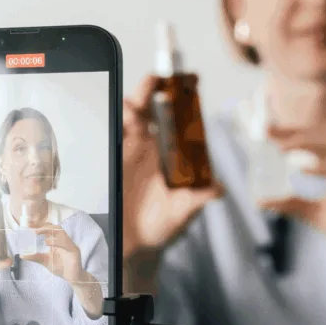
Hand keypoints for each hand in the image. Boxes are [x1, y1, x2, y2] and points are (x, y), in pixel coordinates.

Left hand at [20, 222, 84, 283]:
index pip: (49, 229)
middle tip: (32, 227)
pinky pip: (67, 243)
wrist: (72, 278)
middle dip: (43, 225)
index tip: (29, 224)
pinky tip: (48, 243)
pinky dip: (57, 242)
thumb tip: (22, 255)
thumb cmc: (61, 268)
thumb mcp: (45, 261)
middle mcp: (63, 241)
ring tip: (37, 232)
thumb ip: (35, 257)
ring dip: (49, 230)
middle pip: (55, 227)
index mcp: (56, 241)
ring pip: (61, 232)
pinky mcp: (74, 251)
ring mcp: (69, 245)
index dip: (40, 225)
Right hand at [122, 74, 223, 259]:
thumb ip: (198, 199)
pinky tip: (109, 114)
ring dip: (130, 102)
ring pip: (126, 117)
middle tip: (157, 79)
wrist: (131, 246)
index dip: (182, 98)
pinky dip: (106, 121)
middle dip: (152, 89)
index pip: (177, 119)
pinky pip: (105, 134)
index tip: (190, 80)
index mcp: (171, 154)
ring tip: (134, 98)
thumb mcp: (182, 212)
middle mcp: (149, 147)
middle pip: (150, 109)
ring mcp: (127, 152)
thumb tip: (219, 189)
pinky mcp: (107, 160)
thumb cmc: (161, 226)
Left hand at [258, 125, 325, 270]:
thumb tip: (260, 201)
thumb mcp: (315, 215)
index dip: (294, 134)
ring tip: (284, 147)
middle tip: (272, 135)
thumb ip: (292, 205)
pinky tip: (305, 168)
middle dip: (298, 134)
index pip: (316, 142)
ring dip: (310, 145)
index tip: (268, 131)